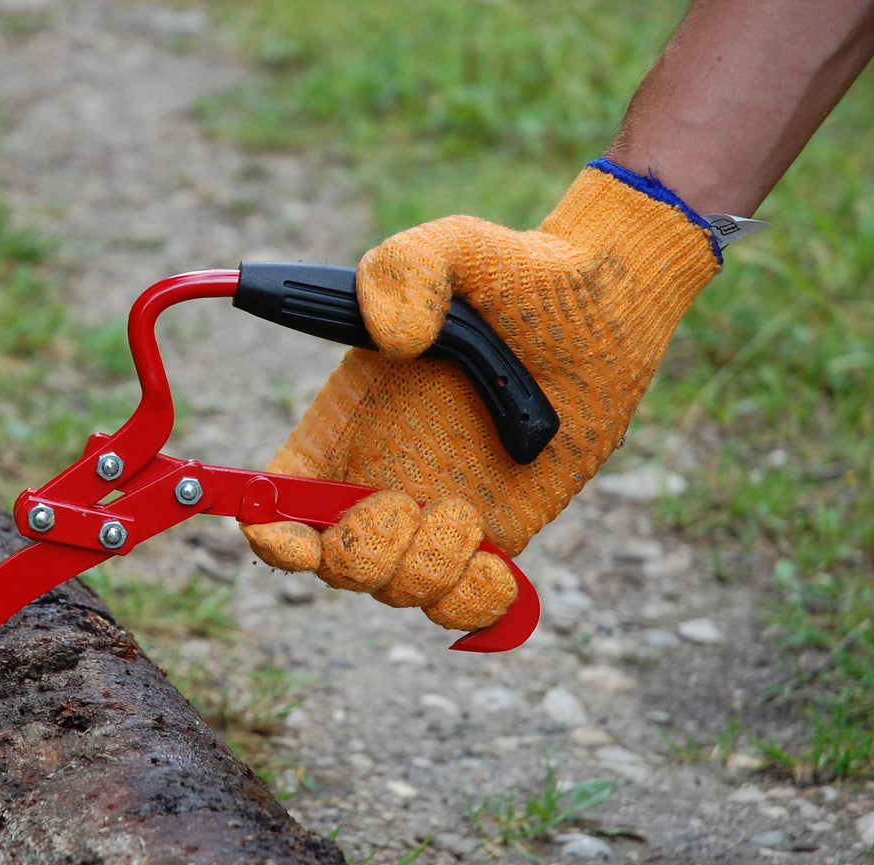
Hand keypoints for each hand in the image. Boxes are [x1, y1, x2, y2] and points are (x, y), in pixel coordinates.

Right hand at [244, 161, 721, 630]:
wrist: (605, 312)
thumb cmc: (518, 276)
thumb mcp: (456, 247)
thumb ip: (406, 269)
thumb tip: (394, 338)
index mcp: (343, 424)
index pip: (274, 501)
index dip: (269, 532)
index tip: (293, 532)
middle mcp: (378, 477)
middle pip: (332, 565)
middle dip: (361, 554)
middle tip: (407, 505)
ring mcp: (435, 514)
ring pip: (397, 591)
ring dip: (425, 566)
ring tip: (465, 510)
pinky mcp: (495, 539)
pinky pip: (462, 607)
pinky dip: (472, 601)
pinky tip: (496, 562)